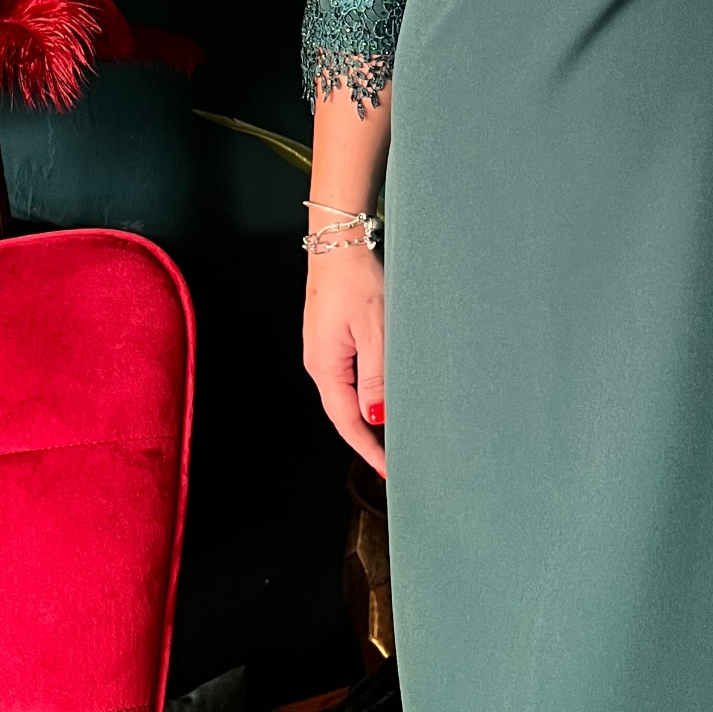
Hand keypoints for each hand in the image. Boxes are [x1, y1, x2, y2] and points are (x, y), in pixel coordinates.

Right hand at [302, 242, 386, 476]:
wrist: (338, 241)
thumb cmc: (357, 279)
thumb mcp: (375, 330)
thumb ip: (377, 377)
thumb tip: (377, 417)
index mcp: (325, 366)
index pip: (347, 422)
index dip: (368, 449)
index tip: (388, 470)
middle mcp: (318, 362)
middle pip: (343, 413)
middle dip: (367, 439)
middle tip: (393, 460)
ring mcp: (322, 350)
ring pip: (345, 395)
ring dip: (366, 417)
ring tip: (391, 436)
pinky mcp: (330, 338)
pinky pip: (347, 377)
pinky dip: (364, 394)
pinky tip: (380, 398)